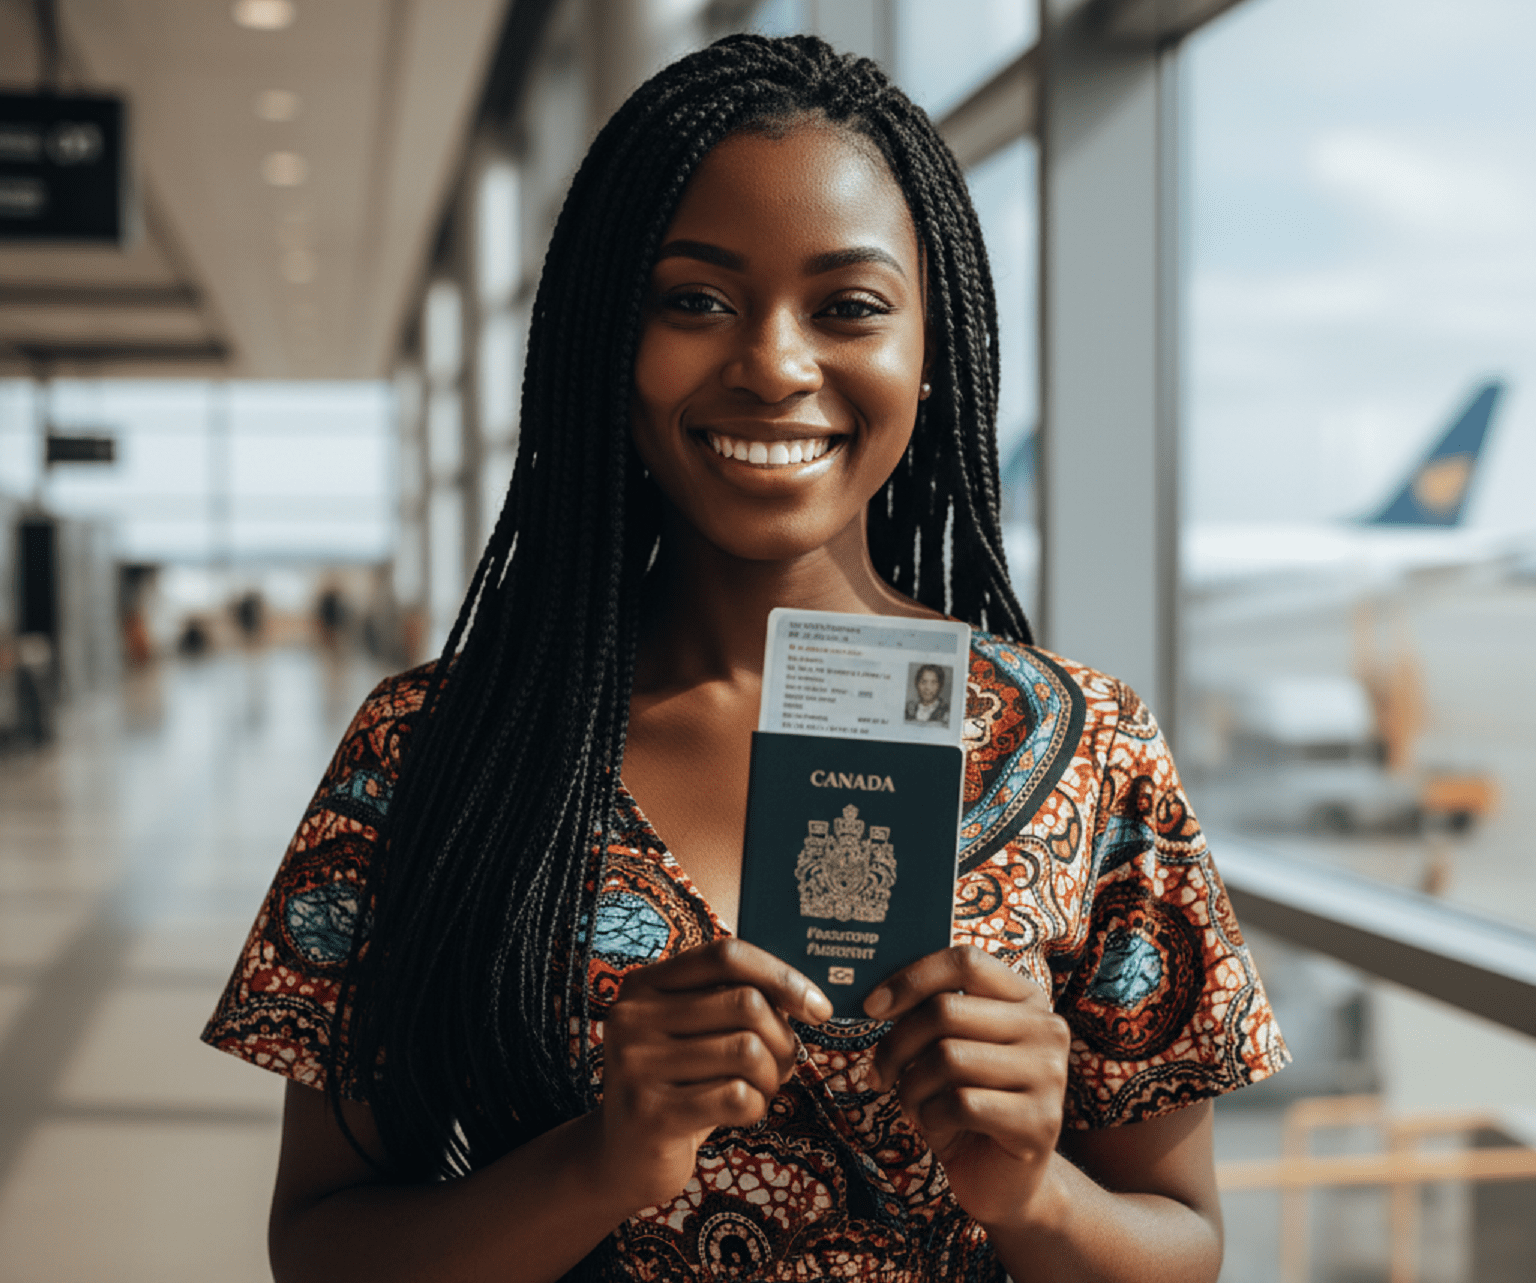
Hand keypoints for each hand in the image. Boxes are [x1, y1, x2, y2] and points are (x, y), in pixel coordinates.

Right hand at [596, 938, 832, 1210]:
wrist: (620, 1159)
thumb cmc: (678, 1087)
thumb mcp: (695, 1034)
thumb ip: (732, 1003)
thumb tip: (803, 999)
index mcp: (645, 985)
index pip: (726, 956)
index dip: (782, 976)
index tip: (819, 1009)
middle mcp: (632, 1016)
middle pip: (746, 1003)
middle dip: (782, 1039)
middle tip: (780, 1066)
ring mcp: (635, 1064)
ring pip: (747, 1049)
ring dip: (770, 1077)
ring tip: (758, 1091)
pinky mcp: (649, 1113)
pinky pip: (736, 1096)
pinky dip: (755, 1107)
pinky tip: (740, 1115)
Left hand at [863, 945, 1069, 1228]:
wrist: (1002, 1178)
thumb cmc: (965, 1101)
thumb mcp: (949, 1047)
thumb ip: (930, 1010)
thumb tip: (876, 993)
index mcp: (1025, 997)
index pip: (965, 962)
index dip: (911, 978)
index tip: (871, 1007)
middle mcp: (1046, 1028)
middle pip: (945, 1011)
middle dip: (896, 1044)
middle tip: (879, 1072)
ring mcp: (1050, 1075)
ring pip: (947, 1058)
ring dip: (911, 1087)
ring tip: (913, 1105)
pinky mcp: (1041, 1122)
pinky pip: (960, 1104)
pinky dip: (931, 1117)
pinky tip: (937, 1127)